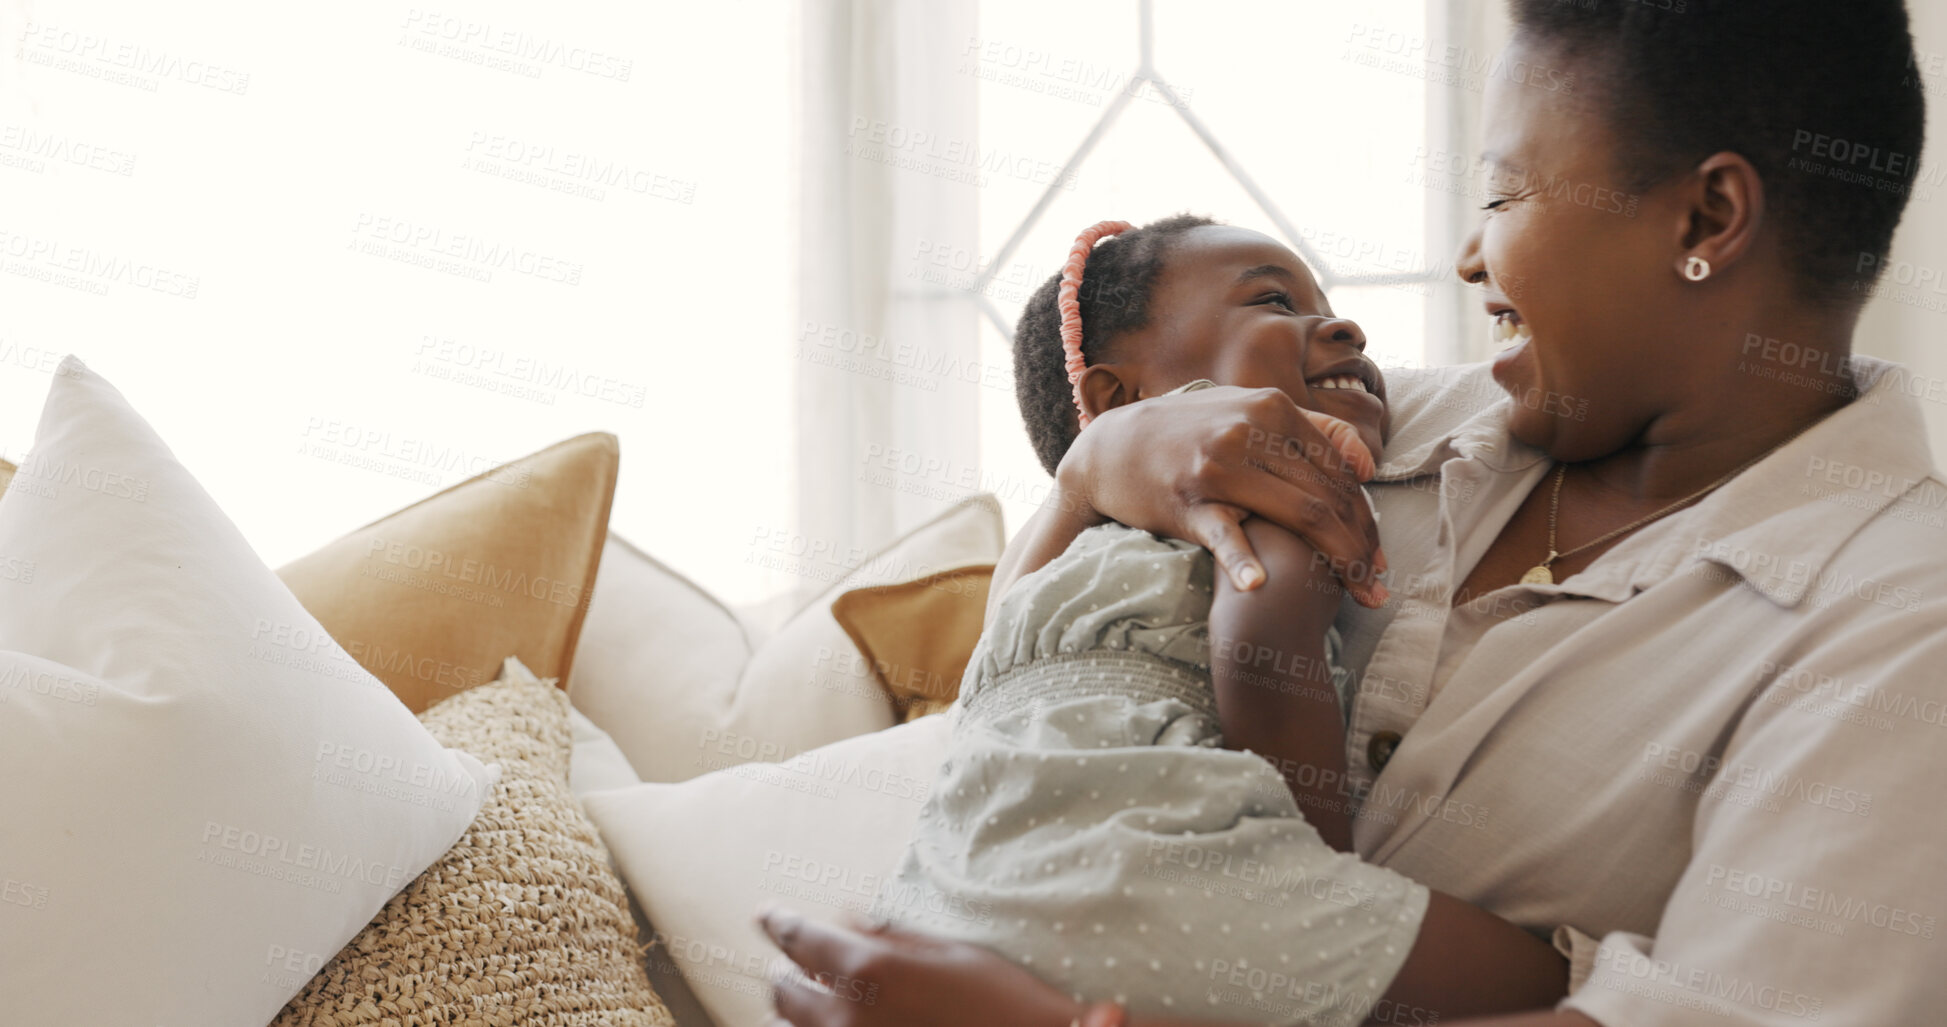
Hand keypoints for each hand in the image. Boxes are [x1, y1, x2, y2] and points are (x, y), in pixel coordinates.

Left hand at [760, 907, 1082, 1026]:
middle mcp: (847, 1018)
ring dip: (796, 1016)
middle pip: (783, 993)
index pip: (801, 939)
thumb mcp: (953, 954)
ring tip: (812, 1007)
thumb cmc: (1005, 1005)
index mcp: (870, 970)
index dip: (779, 923)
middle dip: (785, 973)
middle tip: (791, 964)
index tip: (767, 915)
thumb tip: (849, 917)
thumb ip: (894, 937)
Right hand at [1060, 384, 1386, 604]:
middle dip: (1361, 546)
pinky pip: (1223, 533)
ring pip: (1300, 515)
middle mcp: (1250, 432)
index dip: (1367, 518)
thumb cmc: (1192, 433)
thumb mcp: (1249, 412)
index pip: (1339, 472)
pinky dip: (1242, 560)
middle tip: (1378, 587)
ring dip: (1337, 561)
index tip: (1380, 558)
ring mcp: (1218, 467)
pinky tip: (1260, 584)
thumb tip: (1367, 465)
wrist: (1114, 448)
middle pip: (1328, 497)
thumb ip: (1312, 431)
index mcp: (1273, 409)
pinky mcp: (1187, 502)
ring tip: (1357, 594)